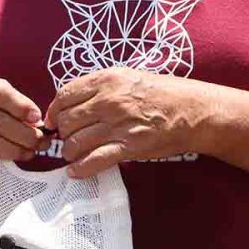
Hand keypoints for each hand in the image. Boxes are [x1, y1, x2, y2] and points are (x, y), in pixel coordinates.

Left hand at [46, 67, 203, 178]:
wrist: (194, 111)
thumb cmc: (165, 93)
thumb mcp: (130, 77)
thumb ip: (101, 87)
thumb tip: (75, 102)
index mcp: (107, 79)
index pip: (64, 95)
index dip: (54, 110)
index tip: (54, 120)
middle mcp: (109, 100)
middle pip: (66, 120)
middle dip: (63, 133)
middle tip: (69, 138)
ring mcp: (118, 124)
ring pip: (75, 142)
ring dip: (70, 152)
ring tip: (74, 155)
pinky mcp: (129, 147)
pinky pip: (94, 161)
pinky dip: (80, 169)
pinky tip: (77, 171)